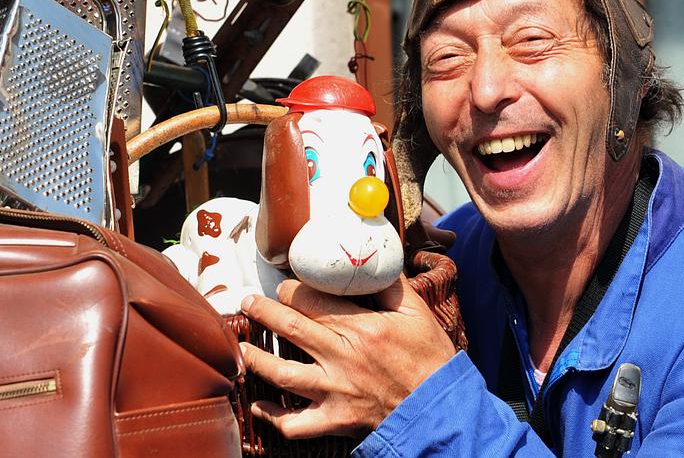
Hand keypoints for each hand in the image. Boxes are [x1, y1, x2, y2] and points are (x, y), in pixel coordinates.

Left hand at [239, 274, 456, 439]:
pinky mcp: (335, 420)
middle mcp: (343, 357)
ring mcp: (336, 391)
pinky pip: (295, 423)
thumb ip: (391, 284)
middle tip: (248, 302)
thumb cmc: (430, 359)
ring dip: (256, 359)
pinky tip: (258, 405)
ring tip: (242, 347)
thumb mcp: (416, 313)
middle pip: (290, 329)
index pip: (312, 301)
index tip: (283, 285)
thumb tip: (372, 260)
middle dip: (263, 312)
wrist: (441, 409)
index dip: (291, 290)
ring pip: (283, 374)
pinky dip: (272, 417)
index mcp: (362, 328)